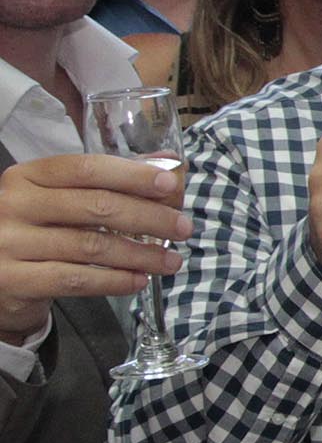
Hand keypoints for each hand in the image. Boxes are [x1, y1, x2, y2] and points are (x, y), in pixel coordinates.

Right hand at [0, 152, 191, 341]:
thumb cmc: (33, 230)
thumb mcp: (59, 198)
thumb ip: (108, 179)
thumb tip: (167, 162)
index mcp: (26, 176)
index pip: (85, 168)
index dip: (132, 175)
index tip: (170, 185)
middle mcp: (12, 205)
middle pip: (95, 206)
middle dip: (148, 217)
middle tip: (183, 228)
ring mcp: (8, 243)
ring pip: (90, 246)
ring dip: (139, 254)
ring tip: (170, 261)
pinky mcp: (11, 279)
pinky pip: (75, 279)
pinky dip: (114, 280)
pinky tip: (138, 280)